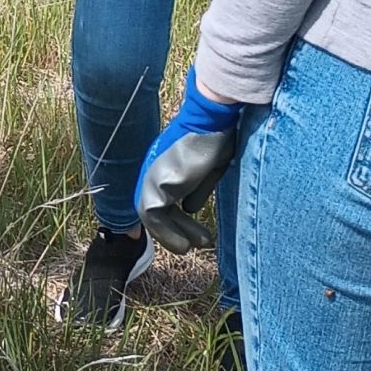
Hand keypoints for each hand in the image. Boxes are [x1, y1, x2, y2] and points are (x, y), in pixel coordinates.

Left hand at [136, 66, 243, 254]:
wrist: (214, 123)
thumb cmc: (219, 138)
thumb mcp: (209, 169)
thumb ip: (198, 189)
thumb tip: (190, 208)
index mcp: (166, 164)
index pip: (161, 195)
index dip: (171, 217)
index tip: (184, 234)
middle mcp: (154, 171)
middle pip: (159, 207)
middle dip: (177, 227)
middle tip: (197, 242)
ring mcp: (151, 178)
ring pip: (154, 216)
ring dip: (173, 234)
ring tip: (190, 247)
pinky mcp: (154, 186)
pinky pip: (153, 218)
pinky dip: (166, 234)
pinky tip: (184, 245)